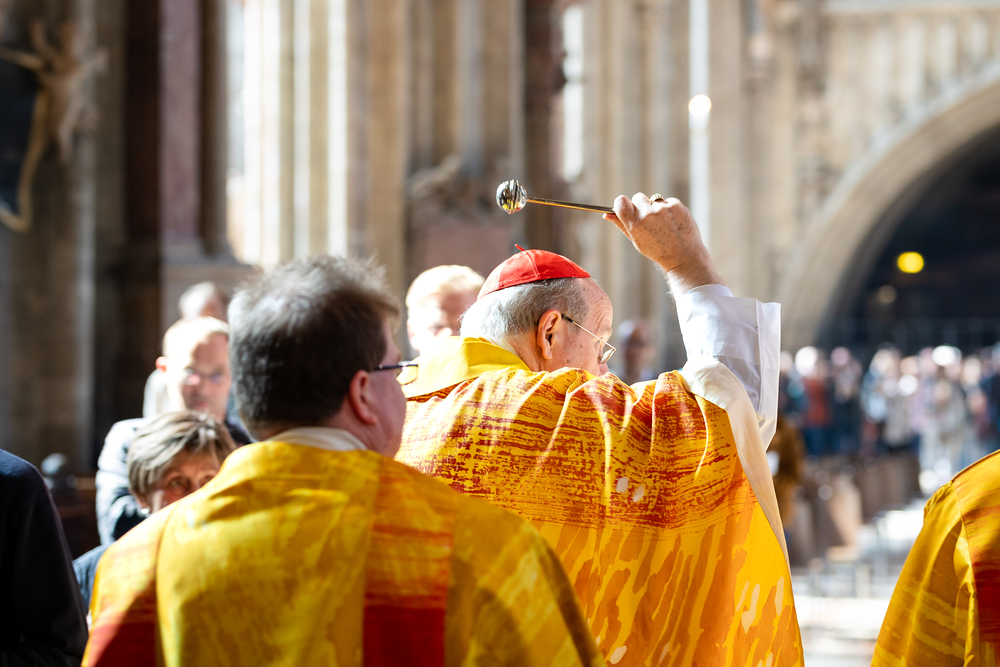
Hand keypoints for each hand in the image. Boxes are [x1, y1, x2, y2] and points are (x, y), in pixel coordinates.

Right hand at [604, 193, 723, 294]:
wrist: (683, 256)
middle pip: (638, 197)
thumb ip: (622, 225)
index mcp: (635, 223)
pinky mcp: (677, 206)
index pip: (620, 201)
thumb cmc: (657, 250)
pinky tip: (673, 223)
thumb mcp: (636, 240)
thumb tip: (606, 215)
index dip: (623, 203)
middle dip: (642, 206)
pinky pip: (668, 201)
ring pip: (654, 199)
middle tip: (650, 221)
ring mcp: (663, 209)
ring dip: (657, 208)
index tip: (628, 208)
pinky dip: (670, 209)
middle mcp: (648, 214)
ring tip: (664, 225)